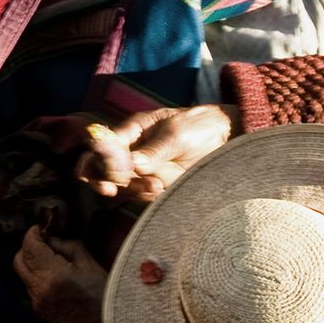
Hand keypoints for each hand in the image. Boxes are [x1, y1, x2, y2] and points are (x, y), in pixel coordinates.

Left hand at [12, 226, 107, 322]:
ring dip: (32, 263)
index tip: (42, 228)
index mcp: (51, 275)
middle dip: (29, 247)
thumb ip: (65, 246)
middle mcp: (38, 288)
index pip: (29, 246)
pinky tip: (54, 276)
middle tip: (45, 242)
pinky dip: (37, 276)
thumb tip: (50, 239)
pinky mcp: (38, 309)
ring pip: (23, 274)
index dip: (34, 233)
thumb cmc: (102, 296)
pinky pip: (30, 286)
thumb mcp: (88, 263)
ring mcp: (36, 301)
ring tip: (52, 260)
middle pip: (19, 259)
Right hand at [76, 104, 239, 201]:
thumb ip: (155, 149)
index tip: (103, 171)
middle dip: (103, 180)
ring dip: (133, 189)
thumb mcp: (177, 133)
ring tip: (156, 186)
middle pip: (105, 168)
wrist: (227, 139)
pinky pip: (143, 195)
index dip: (97, 159)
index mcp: (133, 130)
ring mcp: (144, 169)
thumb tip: (134, 164)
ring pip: (124, 185)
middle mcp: (133, 150)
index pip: (104, 145)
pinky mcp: (157, 184)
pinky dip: (147, 196)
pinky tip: (161, 190)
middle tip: (109, 190)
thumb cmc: (199, 126)